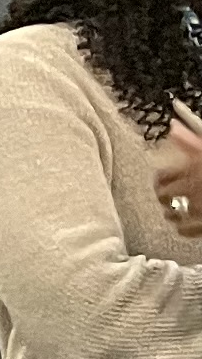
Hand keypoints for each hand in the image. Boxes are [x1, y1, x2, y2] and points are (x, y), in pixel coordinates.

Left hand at [155, 110, 201, 237]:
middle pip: (163, 195)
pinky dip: (184, 228)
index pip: (162, 175)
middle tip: (168, 197)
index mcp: (195, 167)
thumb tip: (173, 128)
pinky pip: (185, 230)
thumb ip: (192, 141)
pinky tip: (188, 224)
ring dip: (172, 212)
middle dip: (164, 196)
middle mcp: (194, 187)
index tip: (161, 181)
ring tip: (176, 211)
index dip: (160, 179)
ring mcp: (199, 208)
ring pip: (172, 214)